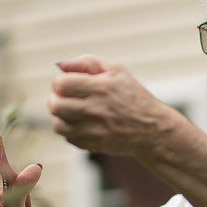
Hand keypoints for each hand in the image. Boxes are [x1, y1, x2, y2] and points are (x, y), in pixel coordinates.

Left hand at [48, 55, 172, 154]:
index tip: (68, 85)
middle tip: (65, 98)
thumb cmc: (133, 95)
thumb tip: (61, 65)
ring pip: (58, 125)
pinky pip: (69, 138)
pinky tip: (82, 125)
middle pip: (55, 105)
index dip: (59, 83)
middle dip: (56, 100)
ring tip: (71, 112)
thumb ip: (87, 62)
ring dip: (61, 117)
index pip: (61, 84)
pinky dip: (71, 131)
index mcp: (99, 87)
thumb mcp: (116, 70)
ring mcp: (92, 129)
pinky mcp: (92, 144)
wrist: (151, 129)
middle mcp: (94, 109)